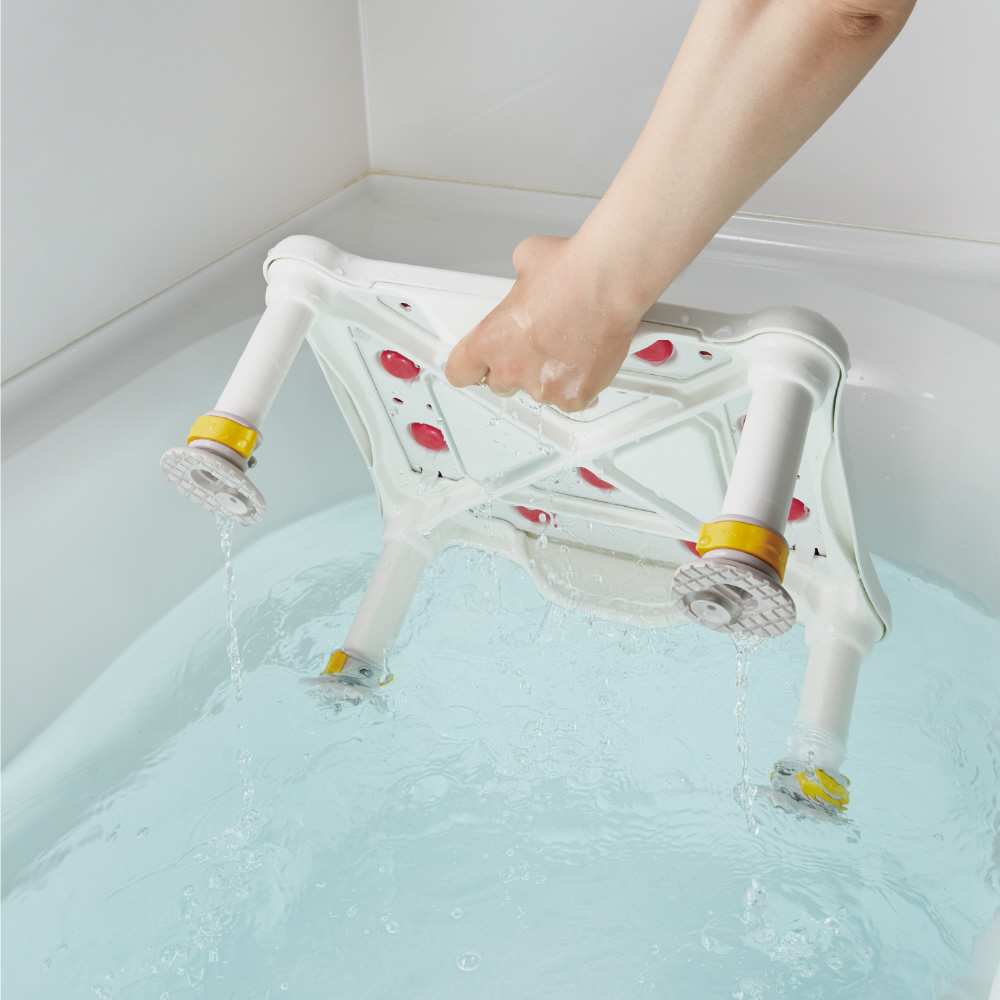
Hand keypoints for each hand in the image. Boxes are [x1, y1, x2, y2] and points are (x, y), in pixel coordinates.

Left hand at [445, 235, 645, 412]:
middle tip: (535, 346)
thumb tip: (525, 284)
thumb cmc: (572, 270)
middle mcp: (512, 368)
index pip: (459, 371)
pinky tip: (586, 358)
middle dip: (515, 368)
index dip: (469, 368)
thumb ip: (516, 287)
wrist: (610, 282)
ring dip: (548, 375)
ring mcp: (543, 387)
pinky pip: (569, 399)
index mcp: (490, 340)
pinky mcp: (573, 398)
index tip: (476, 366)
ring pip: (538, 391)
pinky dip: (578, 383)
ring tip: (569, 345)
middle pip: (500, 384)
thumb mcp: (526, 263)